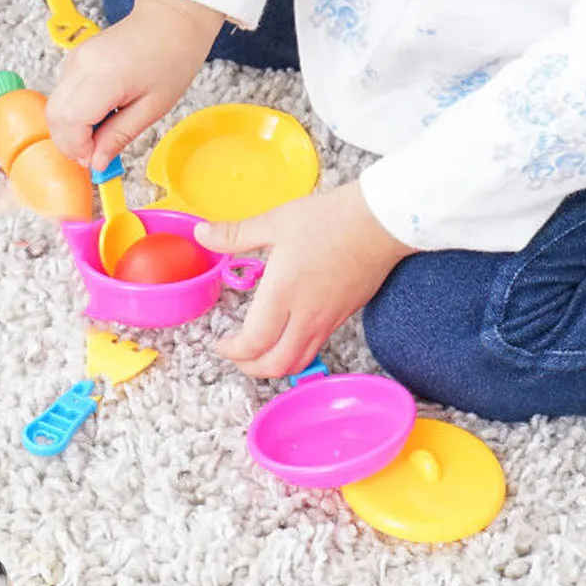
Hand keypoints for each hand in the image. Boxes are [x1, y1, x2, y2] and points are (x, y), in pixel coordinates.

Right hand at [45, 0, 223, 168]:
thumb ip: (119, 136)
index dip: (78, 148)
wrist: (172, 18)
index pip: (70, 121)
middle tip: (94, 153)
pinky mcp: (75, 58)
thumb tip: (97, 162)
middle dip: (69, 142)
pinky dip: (73, 114)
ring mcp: (75, 59)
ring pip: (54, 106)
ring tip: (100, 134)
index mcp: (105, 76)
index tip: (95, 159)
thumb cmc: (172, 56)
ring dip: (70, 129)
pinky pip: (62, 94)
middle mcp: (82, 64)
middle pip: (54, 115)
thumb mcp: (153, 107)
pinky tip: (98, 116)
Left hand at [195, 181, 415, 377]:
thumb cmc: (330, 219)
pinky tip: (285, 336)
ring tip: (256, 352)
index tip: (220, 342)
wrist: (383, 221)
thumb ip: (235, 234)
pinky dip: (294, 354)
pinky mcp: (343, 317)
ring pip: (297, 363)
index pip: (253, 343)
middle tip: (234, 353)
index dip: (231, 351)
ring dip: (272, 366)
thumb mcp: (275, 222)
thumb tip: (202, 234)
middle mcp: (305, 316)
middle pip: (275, 365)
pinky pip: (314, 349)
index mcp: (283, 294)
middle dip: (249, 367)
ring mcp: (327, 320)